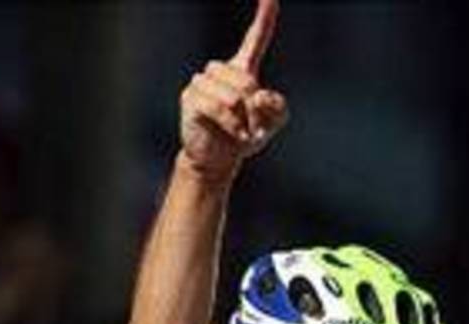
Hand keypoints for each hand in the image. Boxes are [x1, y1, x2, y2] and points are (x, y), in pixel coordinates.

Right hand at [179, 0, 287, 180]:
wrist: (218, 160)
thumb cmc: (243, 137)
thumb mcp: (272, 124)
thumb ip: (277, 107)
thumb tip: (257, 96)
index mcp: (242, 70)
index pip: (255, 40)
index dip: (264, 19)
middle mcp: (220, 70)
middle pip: (247, 80)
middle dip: (255, 109)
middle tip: (254, 128)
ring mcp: (202, 83)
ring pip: (233, 95)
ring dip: (243, 118)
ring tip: (242, 132)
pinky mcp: (191, 98)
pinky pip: (218, 107)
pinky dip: (232, 124)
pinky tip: (237, 134)